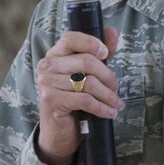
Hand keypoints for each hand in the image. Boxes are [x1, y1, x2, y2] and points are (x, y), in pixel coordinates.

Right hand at [33, 27, 122, 164]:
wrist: (59, 132)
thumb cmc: (74, 100)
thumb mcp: (88, 75)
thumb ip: (99, 54)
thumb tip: (112, 32)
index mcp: (55, 54)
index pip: (71, 38)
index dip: (91, 42)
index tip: (106, 53)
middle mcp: (47, 66)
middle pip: (86, 61)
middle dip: (108, 77)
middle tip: (116, 89)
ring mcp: (47, 83)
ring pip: (88, 83)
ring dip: (108, 95)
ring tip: (115, 103)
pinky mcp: (51, 100)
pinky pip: (85, 100)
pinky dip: (102, 107)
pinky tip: (109, 112)